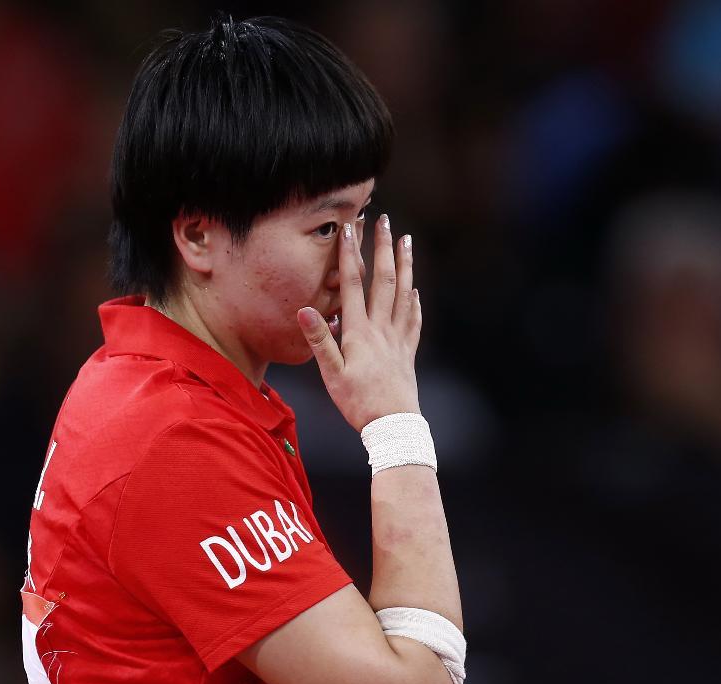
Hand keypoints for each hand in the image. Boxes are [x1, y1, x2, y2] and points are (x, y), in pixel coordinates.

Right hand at [297, 215, 421, 431]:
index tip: (349, 229)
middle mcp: (381, 329)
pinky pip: (414, 320)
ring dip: (405, 265)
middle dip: (383, 248)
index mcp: (359, 332)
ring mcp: (398, 339)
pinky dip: (415, 301)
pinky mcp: (407, 352)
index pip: (353, 284)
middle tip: (385, 221)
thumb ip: (320, 340)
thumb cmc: (358, 402)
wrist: (393, 425)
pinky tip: (415, 291)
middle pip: (383, 281)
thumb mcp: (332, 374)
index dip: (350, 255)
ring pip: (404, 294)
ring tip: (406, 241)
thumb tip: (305, 309)